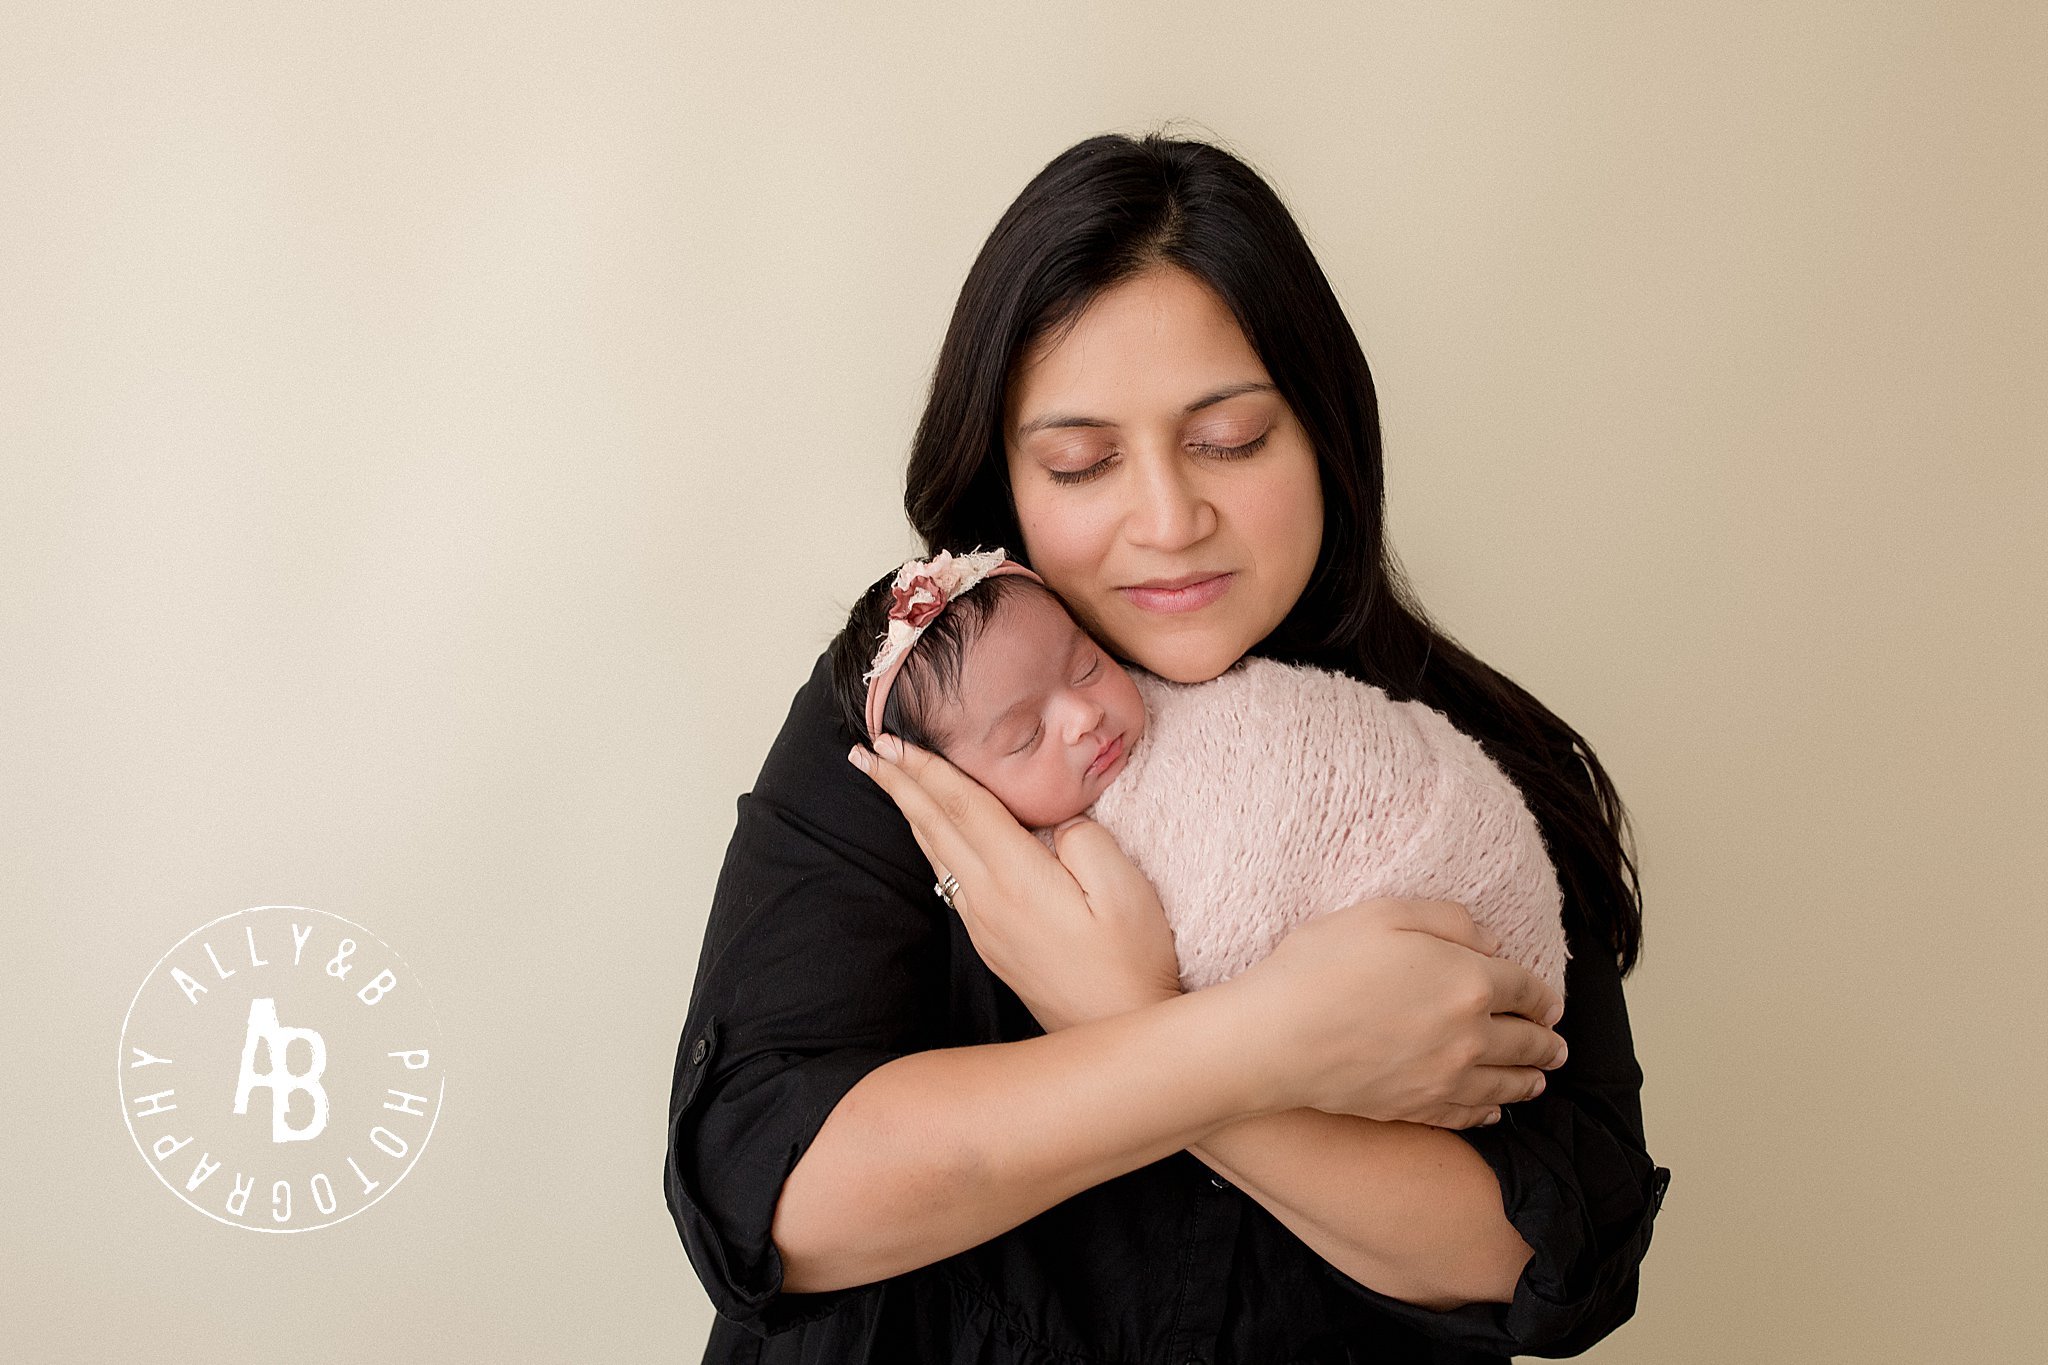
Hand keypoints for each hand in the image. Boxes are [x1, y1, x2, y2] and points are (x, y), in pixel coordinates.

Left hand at [851, 735, 1183, 1031]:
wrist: (1119, 1031)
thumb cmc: (1131, 962)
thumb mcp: (1126, 891)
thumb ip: (1085, 840)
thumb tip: (1055, 823)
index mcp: (1018, 879)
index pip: (962, 807)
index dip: (926, 769)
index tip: (892, 739)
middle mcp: (989, 901)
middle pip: (935, 827)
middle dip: (899, 784)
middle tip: (865, 750)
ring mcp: (985, 926)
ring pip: (937, 854)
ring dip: (909, 812)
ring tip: (886, 782)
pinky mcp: (992, 943)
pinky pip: (950, 880)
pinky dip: (932, 845)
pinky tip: (930, 837)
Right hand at [1230, 897, 1567, 1129]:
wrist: (1276, 1039)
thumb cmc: (1321, 965)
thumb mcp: (1384, 912)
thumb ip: (1448, 919)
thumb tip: (1491, 942)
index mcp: (1470, 981)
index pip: (1527, 989)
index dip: (1544, 996)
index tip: (1550, 1003)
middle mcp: (1470, 1036)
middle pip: (1527, 1042)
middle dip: (1547, 1043)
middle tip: (1558, 1048)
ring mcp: (1445, 1079)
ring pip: (1506, 1084)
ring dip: (1530, 1081)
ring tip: (1540, 1081)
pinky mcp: (1417, 1108)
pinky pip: (1469, 1115)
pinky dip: (1490, 1113)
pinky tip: (1494, 1111)